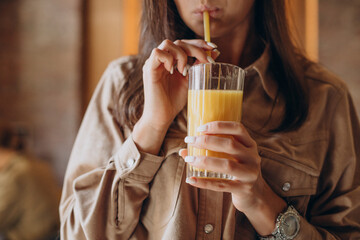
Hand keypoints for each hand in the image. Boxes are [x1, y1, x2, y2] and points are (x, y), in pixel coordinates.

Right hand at [133, 39, 218, 154]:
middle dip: (195, 48)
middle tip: (205, 61)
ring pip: (168, 43)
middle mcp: (161, 59)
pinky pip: (157, 53)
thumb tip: (215, 52)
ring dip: (181, 54)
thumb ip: (199, 66)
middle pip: (178, 42)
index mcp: (171, 60)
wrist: (162, 117)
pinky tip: (173, 71)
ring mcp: (154, 63)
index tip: (213, 48)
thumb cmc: (174, 101)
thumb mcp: (191, 80)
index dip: (198, 43)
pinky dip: (168, 58)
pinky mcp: (149, 69)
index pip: (184, 43)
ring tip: (184, 71)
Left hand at [180, 121, 286, 234]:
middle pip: (230, 145)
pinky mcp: (243, 189)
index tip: (200, 128)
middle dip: (207, 141)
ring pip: (227, 165)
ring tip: (188, 159)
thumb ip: (211, 151)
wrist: (255, 195)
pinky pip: (221, 185)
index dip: (218, 126)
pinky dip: (204, 182)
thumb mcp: (231, 158)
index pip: (238, 128)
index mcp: (250, 145)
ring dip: (204, 161)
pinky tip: (191, 180)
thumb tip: (183, 150)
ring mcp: (250, 174)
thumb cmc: (237, 171)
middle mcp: (252, 157)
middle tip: (189, 141)